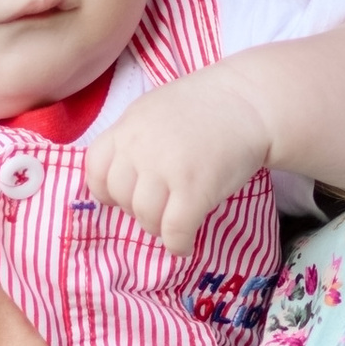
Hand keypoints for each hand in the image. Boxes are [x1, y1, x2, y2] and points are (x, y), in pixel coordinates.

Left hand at [85, 70, 277, 252]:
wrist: (250, 101)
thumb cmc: (206, 107)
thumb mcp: (155, 110)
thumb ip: (134, 139)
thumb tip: (121, 179)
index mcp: (128, 126)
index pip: (94, 169)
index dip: (107, 188)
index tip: (126, 193)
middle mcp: (140, 147)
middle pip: (120, 197)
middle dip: (136, 209)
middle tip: (159, 206)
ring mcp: (167, 168)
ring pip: (145, 218)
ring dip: (157, 228)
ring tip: (173, 221)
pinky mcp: (195, 188)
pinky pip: (174, 230)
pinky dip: (178, 244)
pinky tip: (184, 243)